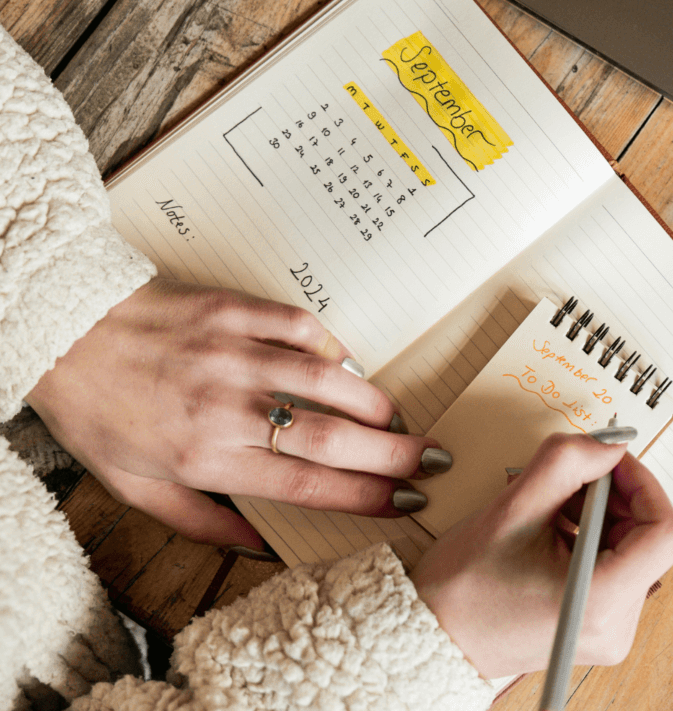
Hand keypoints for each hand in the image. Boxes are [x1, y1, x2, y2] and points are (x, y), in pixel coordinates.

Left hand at [25, 278, 448, 548]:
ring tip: (402, 422)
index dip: (363, 495)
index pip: (304, 483)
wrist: (56, 330)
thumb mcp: (133, 486)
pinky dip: (331, 346)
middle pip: (330, 437)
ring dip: (374, 404)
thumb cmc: (96, 410)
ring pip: (326, 380)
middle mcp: (225, 407)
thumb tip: (256, 545)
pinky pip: (298, 327)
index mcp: (204, 456)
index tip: (404, 502)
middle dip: (393, 454)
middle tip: (433, 462)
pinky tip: (349, 363)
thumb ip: (200, 520)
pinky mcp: (230, 310)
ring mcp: (232, 353)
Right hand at [411, 432, 672, 677]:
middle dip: (615, 498)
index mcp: (600, 600)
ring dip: (601, 515)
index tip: (612, 465)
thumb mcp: (513, 509)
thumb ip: (567, 463)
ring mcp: (611, 630)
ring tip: (553, 511)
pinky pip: (618, 566)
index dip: (644, 487)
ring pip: (634, 548)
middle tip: (572, 482)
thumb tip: (609, 444)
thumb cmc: (463, 590)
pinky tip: (555, 533)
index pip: (664, 533)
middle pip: (649, 537)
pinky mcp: (600, 626)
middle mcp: (616, 625)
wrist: (434, 638)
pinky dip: (594, 538)